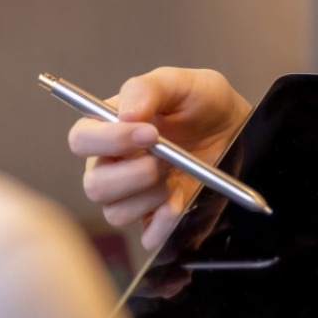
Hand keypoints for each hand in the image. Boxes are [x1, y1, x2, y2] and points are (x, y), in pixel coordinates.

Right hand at [69, 67, 252, 251]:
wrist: (235, 128)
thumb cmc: (202, 102)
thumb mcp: (180, 82)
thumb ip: (148, 88)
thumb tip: (126, 115)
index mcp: (110, 128)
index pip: (81, 140)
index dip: (109, 140)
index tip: (150, 133)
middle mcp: (113, 164)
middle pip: (94, 185)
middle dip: (133, 175)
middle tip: (165, 159)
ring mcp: (132, 194)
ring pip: (115, 213)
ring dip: (149, 197)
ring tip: (175, 176)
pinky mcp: (155, 216)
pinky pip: (146, 235)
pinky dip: (164, 223)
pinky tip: (179, 200)